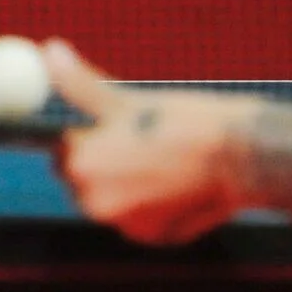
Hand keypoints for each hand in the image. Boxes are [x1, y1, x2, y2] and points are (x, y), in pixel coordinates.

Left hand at [44, 39, 257, 244]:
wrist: (241, 157)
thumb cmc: (183, 123)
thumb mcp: (126, 99)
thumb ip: (79, 83)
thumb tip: (49, 52)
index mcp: (83, 166)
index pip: (63, 148)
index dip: (86, 133)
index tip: (110, 123)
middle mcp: (97, 205)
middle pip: (83, 178)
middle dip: (102, 160)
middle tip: (138, 139)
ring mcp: (127, 227)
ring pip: (113, 198)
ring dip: (126, 182)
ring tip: (162, 157)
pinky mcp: (154, 239)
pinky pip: (140, 217)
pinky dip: (152, 202)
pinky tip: (177, 182)